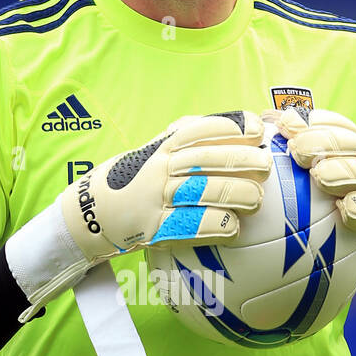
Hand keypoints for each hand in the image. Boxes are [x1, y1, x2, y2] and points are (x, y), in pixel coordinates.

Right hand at [61, 109, 271, 263]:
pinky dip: (214, 225)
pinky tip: (233, 226)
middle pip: (205, 160)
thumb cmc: (134, 181)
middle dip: (240, 160)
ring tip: (257, 198)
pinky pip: (189, 226)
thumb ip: (185, 140)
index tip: (257, 128)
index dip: (229, 127)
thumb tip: (232, 126)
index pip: (198, 131)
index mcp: (162, 149)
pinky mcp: (153, 229)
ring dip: (234, 193)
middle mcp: (158, 170)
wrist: (90, 214)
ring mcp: (155, 199)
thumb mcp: (153, 152)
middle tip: (266, 163)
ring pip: (201, 191)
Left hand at [268, 107, 355, 259]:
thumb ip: (315, 146)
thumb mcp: (349, 163)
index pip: (338, 124)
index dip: (312, 120)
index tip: (284, 123)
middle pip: (350, 143)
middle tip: (296, 149)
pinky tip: (344, 210)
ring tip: (319, 176)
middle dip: (322, 142)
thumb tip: (267, 119)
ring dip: (342, 172)